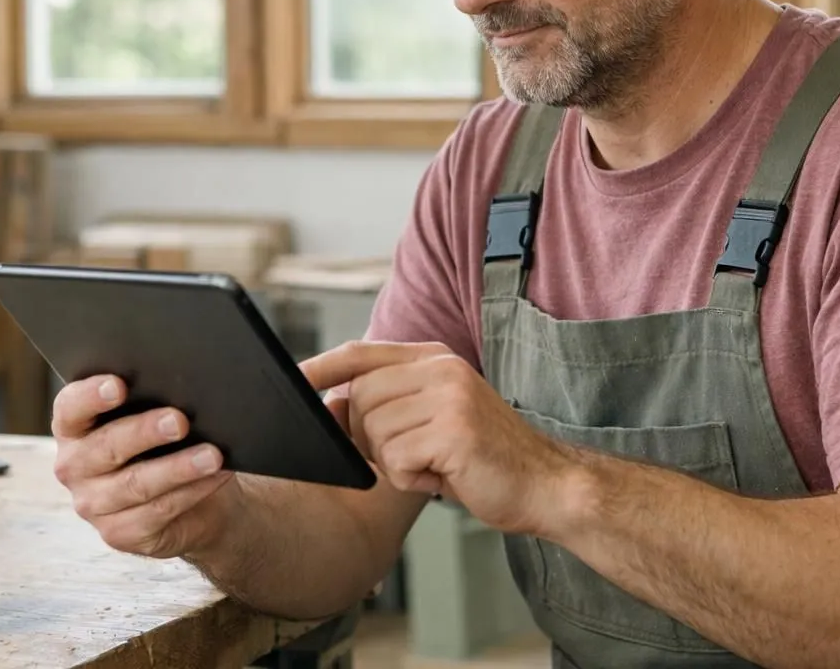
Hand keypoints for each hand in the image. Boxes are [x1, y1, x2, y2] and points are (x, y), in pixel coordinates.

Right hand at [51, 375, 236, 558]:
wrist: (190, 498)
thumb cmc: (166, 443)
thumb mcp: (153, 417)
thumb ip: (152, 401)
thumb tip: (181, 388)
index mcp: (73, 428)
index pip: (71, 407)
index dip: (91, 395)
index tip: (119, 385)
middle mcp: (74, 467)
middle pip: (107, 447)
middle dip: (145, 432)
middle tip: (179, 420)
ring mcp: (92, 505)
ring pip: (136, 483)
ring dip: (178, 468)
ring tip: (212, 454)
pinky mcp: (118, 533)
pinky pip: (158, 510)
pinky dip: (192, 491)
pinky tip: (214, 476)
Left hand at [301, 340, 574, 535]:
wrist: (547, 486)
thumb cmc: (485, 459)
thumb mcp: (435, 418)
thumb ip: (389, 404)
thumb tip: (331, 405)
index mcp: (435, 359)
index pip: (361, 353)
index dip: (321, 367)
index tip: (292, 380)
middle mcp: (441, 368)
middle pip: (360, 398)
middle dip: (368, 439)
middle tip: (410, 458)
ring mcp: (449, 396)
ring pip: (374, 432)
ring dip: (395, 463)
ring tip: (435, 466)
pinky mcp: (454, 430)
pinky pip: (397, 459)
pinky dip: (412, 480)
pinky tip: (444, 479)